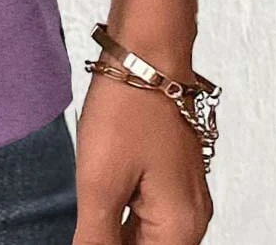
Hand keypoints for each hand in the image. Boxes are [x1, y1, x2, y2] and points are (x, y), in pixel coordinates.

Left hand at [74, 68, 212, 243]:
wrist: (147, 50)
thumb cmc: (128, 109)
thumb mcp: (100, 182)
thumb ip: (96, 237)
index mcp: (180, 227)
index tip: (87, 232)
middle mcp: (190, 216)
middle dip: (112, 240)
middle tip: (84, 218)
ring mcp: (183, 192)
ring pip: (145, 233)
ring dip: (115, 231)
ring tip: (88, 212)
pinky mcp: (171, 172)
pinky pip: (147, 210)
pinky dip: (122, 214)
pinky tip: (98, 203)